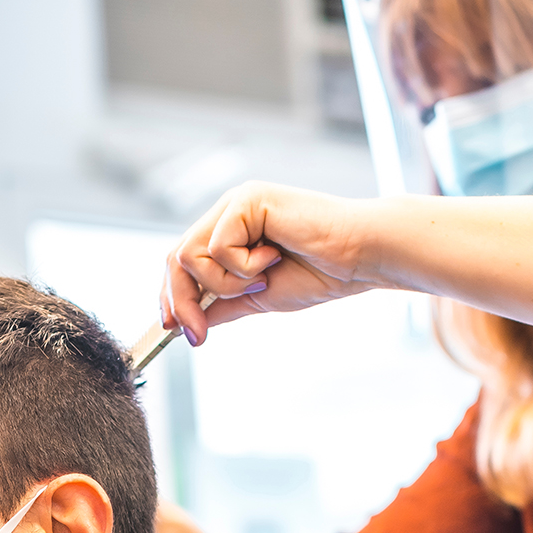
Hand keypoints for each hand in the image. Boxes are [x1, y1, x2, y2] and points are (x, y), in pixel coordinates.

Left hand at [160, 182, 379, 345]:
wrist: (359, 259)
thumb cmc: (321, 273)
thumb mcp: (259, 298)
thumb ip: (223, 305)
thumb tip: (189, 323)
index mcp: (229, 231)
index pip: (183, 262)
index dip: (172, 296)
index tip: (175, 331)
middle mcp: (228, 212)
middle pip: (176, 258)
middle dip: (181, 300)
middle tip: (198, 334)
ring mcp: (236, 203)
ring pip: (191, 254)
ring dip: (225, 283)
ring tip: (262, 280)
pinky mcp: (247, 199)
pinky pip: (219, 247)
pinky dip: (243, 267)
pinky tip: (274, 257)